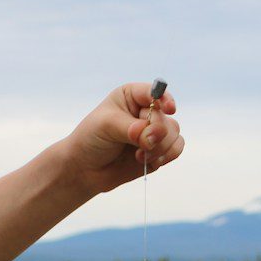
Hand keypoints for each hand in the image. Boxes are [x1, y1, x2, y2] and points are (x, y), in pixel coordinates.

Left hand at [62, 82, 183, 195]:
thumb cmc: (91, 139)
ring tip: (140, 156)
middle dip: (157, 132)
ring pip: (174, 133)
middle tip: (143, 144)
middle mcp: (146, 111)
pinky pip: (176, 149)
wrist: (85, 169)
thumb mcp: (107, 126)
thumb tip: (152, 137)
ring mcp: (153, 131)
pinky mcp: (158, 150)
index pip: (155, 92)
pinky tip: (149, 161)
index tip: (168, 109)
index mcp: (133, 96)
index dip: (164, 99)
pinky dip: (166, 156)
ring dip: (161, 147)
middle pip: (166, 117)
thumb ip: (132, 129)